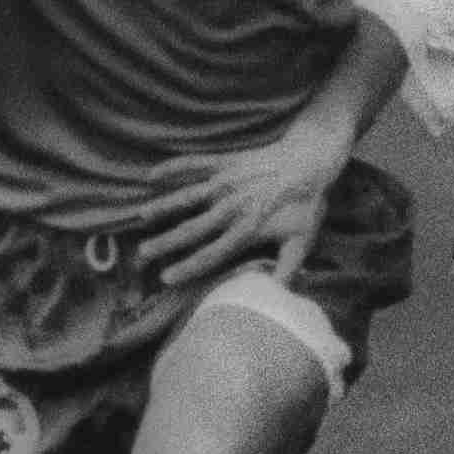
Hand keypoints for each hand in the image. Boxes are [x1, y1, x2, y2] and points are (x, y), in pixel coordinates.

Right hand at [127, 124, 349, 287]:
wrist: (312, 159)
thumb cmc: (308, 203)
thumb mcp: (303, 239)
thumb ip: (287, 268)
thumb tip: (276, 295)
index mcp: (248, 229)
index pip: (212, 254)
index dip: (188, 267)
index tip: (166, 278)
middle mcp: (232, 207)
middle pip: (193, 229)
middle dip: (165, 243)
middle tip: (142, 254)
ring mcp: (227, 182)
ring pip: (188, 197)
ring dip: (163, 207)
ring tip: (141, 216)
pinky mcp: (226, 162)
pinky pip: (194, 164)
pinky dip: (173, 168)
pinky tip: (152, 175)